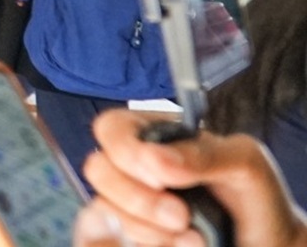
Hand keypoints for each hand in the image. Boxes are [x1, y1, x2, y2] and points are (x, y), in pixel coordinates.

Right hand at [77, 110, 306, 246]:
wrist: (266, 245)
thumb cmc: (254, 198)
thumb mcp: (243, 162)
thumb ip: (203, 152)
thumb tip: (154, 157)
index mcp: (153, 139)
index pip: (111, 128)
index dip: (126, 149)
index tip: (162, 175)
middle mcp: (132, 171)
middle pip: (97, 169)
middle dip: (138, 197)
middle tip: (180, 215)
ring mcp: (127, 207)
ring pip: (100, 211)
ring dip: (146, 229)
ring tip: (192, 237)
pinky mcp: (128, 236)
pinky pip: (105, 240)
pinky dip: (142, 243)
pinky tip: (179, 245)